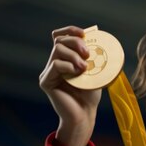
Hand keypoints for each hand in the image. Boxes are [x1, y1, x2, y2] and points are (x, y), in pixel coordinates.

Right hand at [39, 26, 101, 145]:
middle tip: (88, 53)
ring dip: (74, 55)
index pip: (60, 37)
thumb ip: (92, 57)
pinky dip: (68, 65)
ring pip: (57, 50)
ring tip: (84, 67)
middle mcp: (54, 64)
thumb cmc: (90, 95)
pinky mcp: (45, 81)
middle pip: (59, 41)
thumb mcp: (94, 71)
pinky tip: (77, 73)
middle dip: (75, 42)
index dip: (71, 30)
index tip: (84, 33)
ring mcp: (48, 72)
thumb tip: (99, 38)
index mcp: (64, 59)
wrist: (84, 115)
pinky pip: (55, 65)